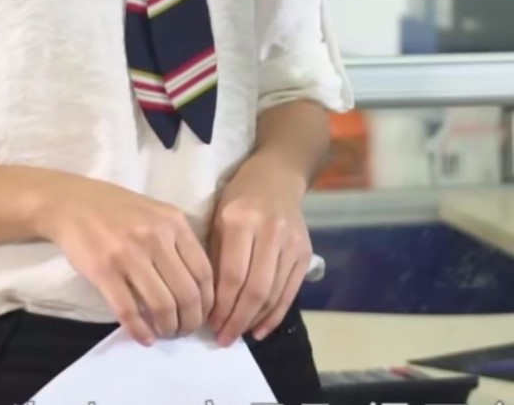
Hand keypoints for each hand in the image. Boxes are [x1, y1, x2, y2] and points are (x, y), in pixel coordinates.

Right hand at [32, 173, 214, 345]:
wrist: (74, 203)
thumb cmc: (119, 210)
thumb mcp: (158, 214)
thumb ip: (178, 241)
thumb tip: (198, 284)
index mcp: (174, 223)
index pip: (203, 271)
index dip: (208, 301)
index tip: (204, 315)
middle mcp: (156, 238)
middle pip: (187, 292)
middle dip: (191, 320)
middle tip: (186, 331)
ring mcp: (130, 255)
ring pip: (161, 305)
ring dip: (168, 328)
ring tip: (167, 334)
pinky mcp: (104, 272)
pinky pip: (128, 310)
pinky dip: (140, 330)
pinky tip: (145, 339)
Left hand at [205, 154, 312, 345]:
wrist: (279, 175)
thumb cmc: (240, 196)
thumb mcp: (218, 218)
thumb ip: (214, 258)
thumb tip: (208, 304)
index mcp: (242, 220)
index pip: (233, 275)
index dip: (221, 306)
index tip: (209, 324)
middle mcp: (270, 231)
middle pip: (256, 289)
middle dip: (237, 320)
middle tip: (223, 339)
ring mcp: (292, 242)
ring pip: (274, 293)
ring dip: (254, 321)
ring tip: (237, 335)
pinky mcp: (305, 252)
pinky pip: (291, 291)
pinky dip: (276, 314)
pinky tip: (260, 329)